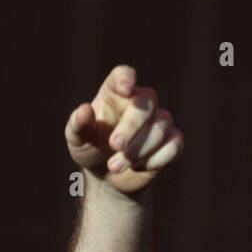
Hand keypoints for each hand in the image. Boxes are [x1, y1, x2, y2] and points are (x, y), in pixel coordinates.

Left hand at [65, 64, 183, 194]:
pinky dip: (155, 160)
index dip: (126, 79)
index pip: (123, 76)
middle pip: (145, 105)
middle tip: (115, 146)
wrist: (106, 176)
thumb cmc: (91, 148)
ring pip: (160, 128)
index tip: (125, 88)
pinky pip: (174, 145)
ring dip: (137, 151)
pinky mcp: (172, 141)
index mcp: (114, 93)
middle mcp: (141, 102)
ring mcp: (159, 120)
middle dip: (130, 127)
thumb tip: (84, 110)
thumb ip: (78, 125)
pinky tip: (138, 167)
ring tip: (115, 166)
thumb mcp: (77, 140)